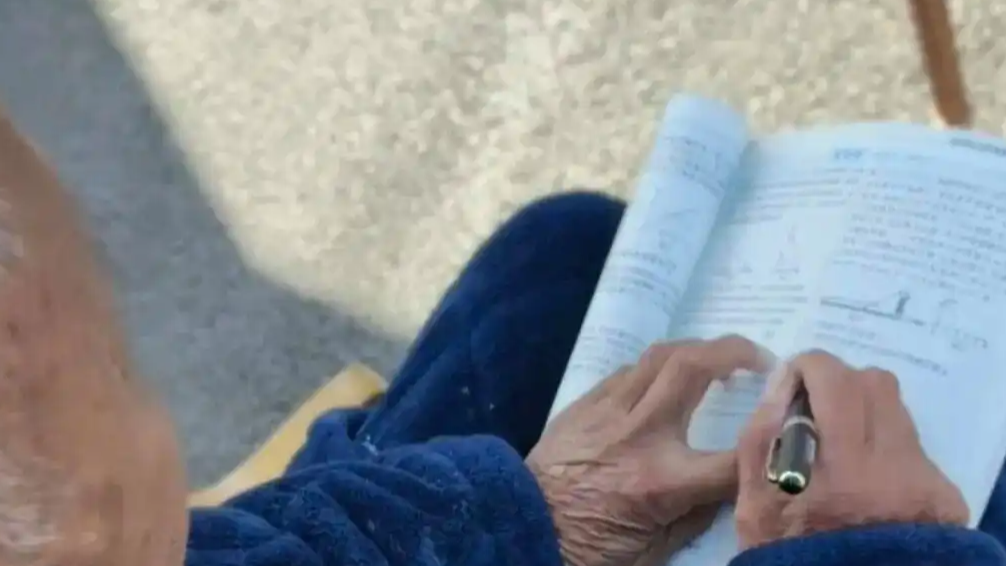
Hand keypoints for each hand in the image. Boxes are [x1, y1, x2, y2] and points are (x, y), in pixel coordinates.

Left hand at [527, 336, 770, 565]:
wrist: (522, 527)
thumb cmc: (589, 548)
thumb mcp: (655, 551)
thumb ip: (699, 514)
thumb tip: (731, 484)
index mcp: (661, 481)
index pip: (735, 454)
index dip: (768, 439)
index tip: (783, 429)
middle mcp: (639, 434)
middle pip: (694, 368)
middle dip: (734, 351)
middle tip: (759, 358)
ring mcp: (608, 412)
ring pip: (659, 355)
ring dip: (696, 349)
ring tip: (718, 358)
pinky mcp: (584, 404)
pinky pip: (628, 371)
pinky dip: (656, 368)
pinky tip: (666, 380)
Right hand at [735, 350, 968, 548]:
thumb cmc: (790, 550)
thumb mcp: (754, 503)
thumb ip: (760, 437)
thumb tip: (781, 382)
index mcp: (839, 469)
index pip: (832, 381)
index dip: (809, 367)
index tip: (793, 381)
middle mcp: (890, 467)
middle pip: (874, 383)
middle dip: (839, 380)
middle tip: (815, 403)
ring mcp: (920, 480)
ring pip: (897, 408)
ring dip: (863, 408)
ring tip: (839, 440)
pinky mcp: (940, 493)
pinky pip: (912, 444)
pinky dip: (883, 445)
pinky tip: (865, 475)